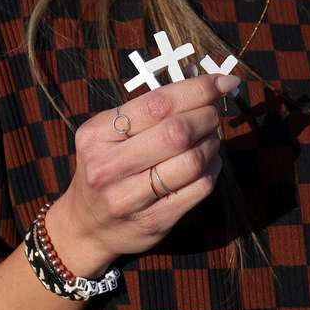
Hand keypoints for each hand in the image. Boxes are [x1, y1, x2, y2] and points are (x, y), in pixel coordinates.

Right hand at [45, 72, 238, 276]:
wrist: (86, 227)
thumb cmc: (107, 167)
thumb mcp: (110, 133)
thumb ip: (150, 109)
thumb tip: (205, 83)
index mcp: (97, 134)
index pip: (157, 104)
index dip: (198, 89)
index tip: (223, 82)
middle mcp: (109, 166)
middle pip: (176, 132)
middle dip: (207, 116)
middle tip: (214, 114)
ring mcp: (129, 198)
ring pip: (192, 161)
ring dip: (212, 143)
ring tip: (210, 138)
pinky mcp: (153, 221)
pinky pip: (199, 188)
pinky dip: (213, 168)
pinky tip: (209, 162)